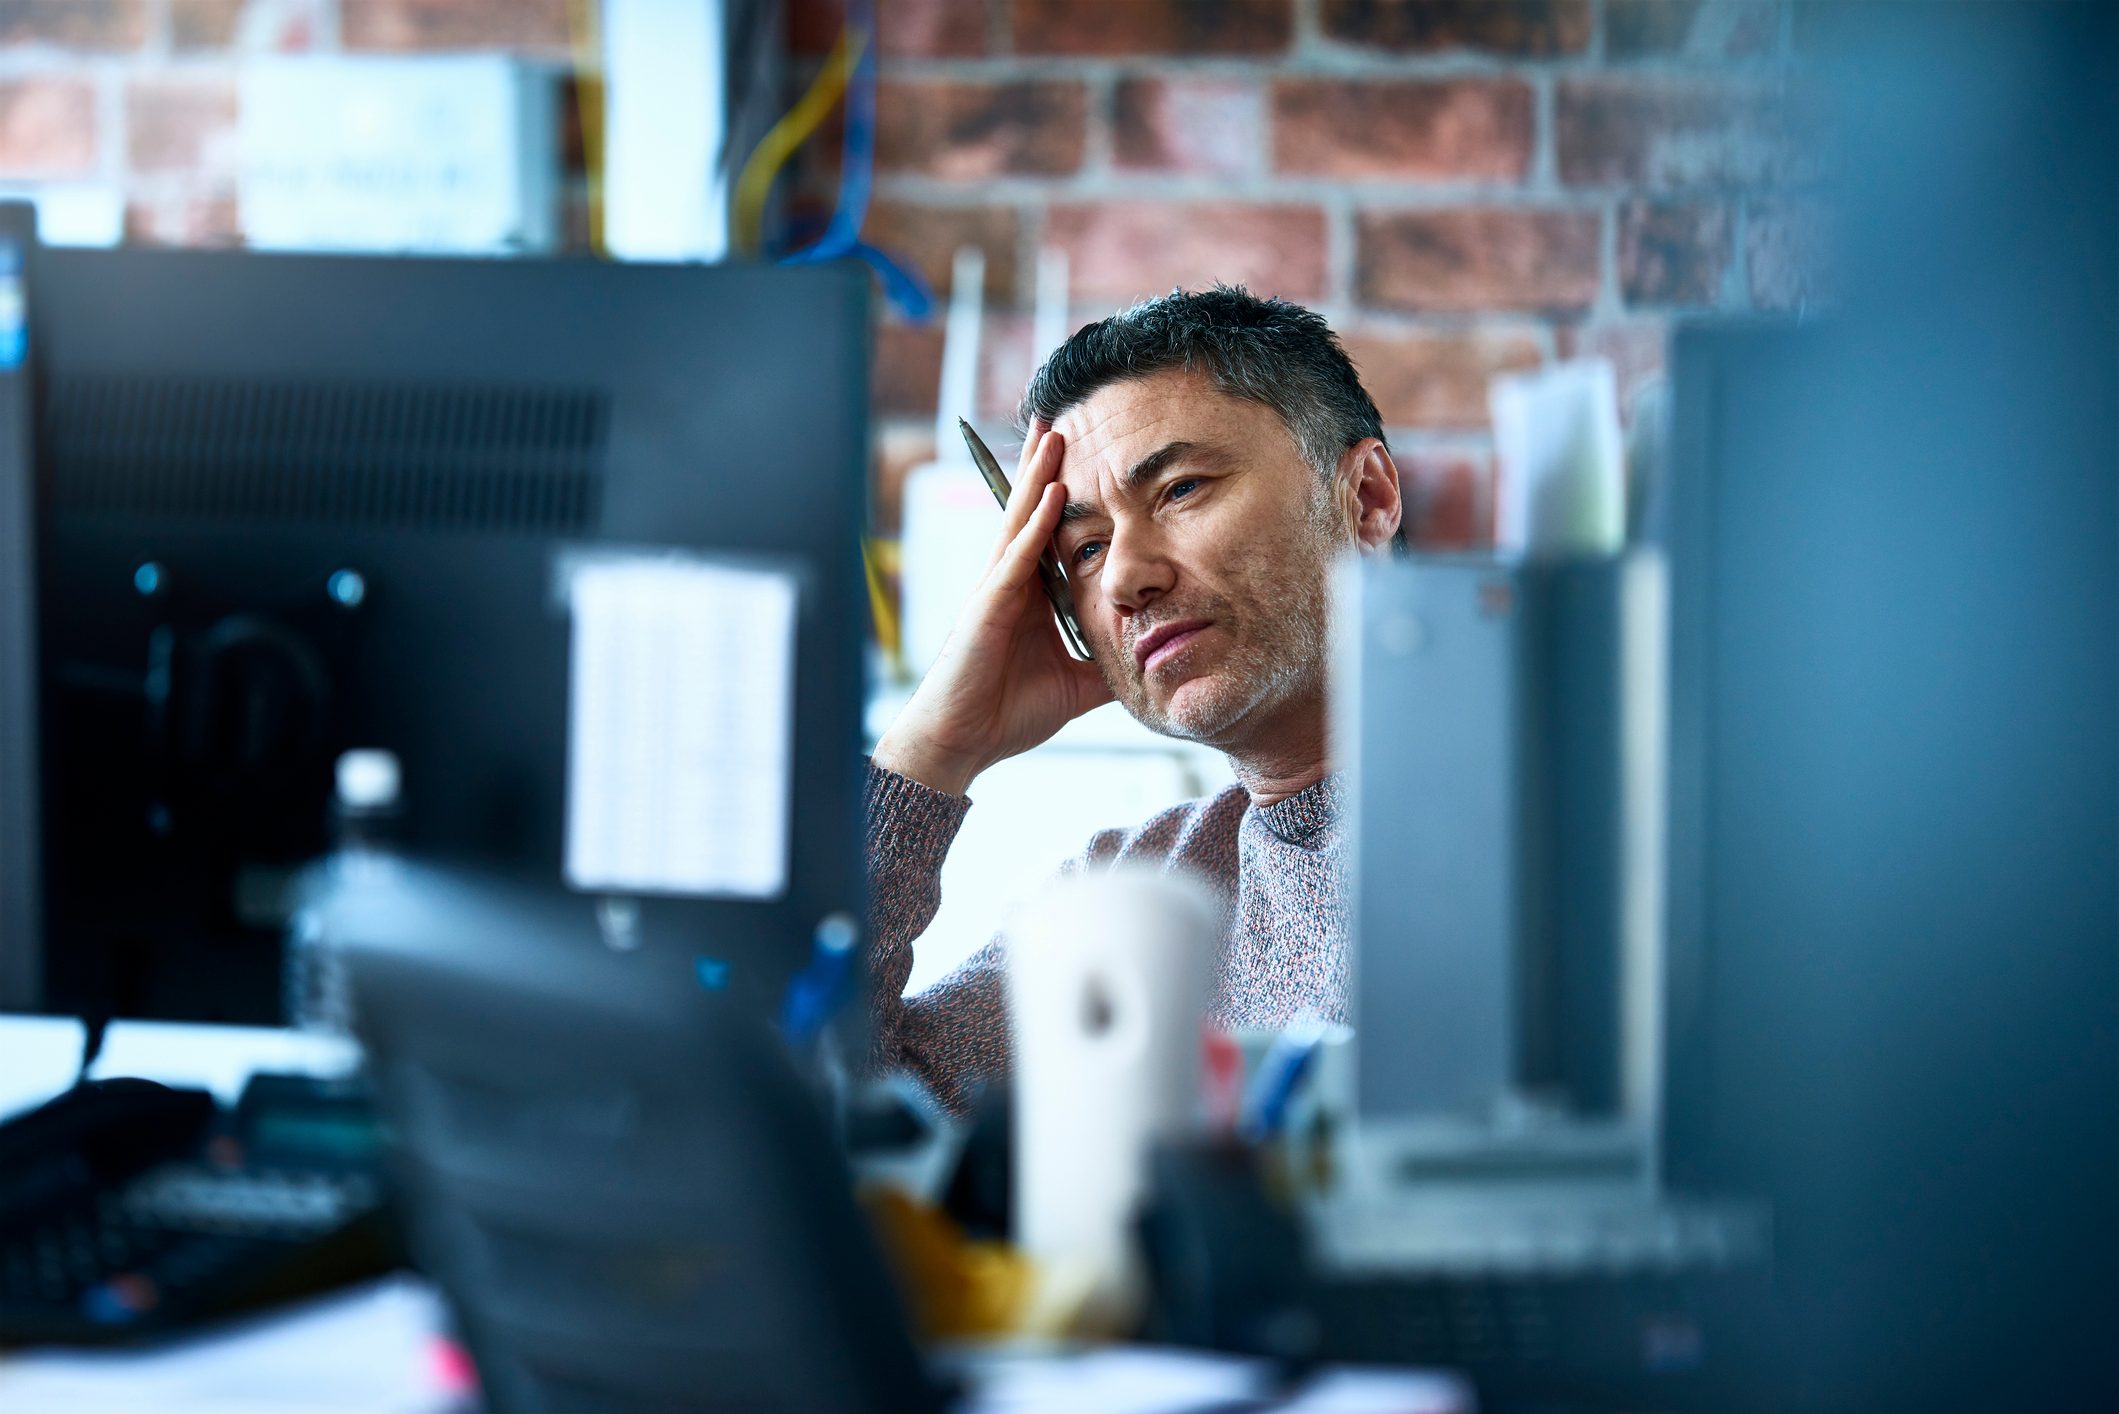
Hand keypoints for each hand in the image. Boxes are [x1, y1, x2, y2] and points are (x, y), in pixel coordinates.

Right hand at [875, 423, 1112, 794]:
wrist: (962, 744)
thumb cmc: (1006, 715)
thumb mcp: (1076, 685)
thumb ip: (1107, 666)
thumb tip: (1150, 661)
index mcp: (1029, 597)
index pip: (1049, 532)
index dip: (1062, 493)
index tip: (1082, 454)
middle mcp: (1010, 584)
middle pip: (1030, 512)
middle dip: (1045, 465)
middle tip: (1062, 416)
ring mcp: (994, 591)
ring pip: (1020, 522)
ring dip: (1039, 477)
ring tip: (1054, 433)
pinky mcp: (987, 607)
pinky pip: (1016, 559)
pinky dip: (1035, 526)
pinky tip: (1052, 495)